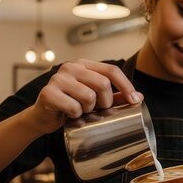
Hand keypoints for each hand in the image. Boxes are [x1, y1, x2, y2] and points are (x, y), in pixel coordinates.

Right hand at [26, 59, 143, 133]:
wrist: (42, 117)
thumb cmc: (71, 106)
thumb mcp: (95, 99)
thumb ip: (115, 96)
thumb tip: (139, 97)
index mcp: (84, 65)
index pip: (111, 70)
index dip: (126, 85)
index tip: (135, 101)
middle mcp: (71, 67)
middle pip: (103, 84)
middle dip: (106, 102)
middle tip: (99, 110)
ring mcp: (58, 78)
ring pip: (89, 96)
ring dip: (89, 110)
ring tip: (82, 111)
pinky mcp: (48, 93)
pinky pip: (73, 107)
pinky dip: (76, 115)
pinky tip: (69, 115)